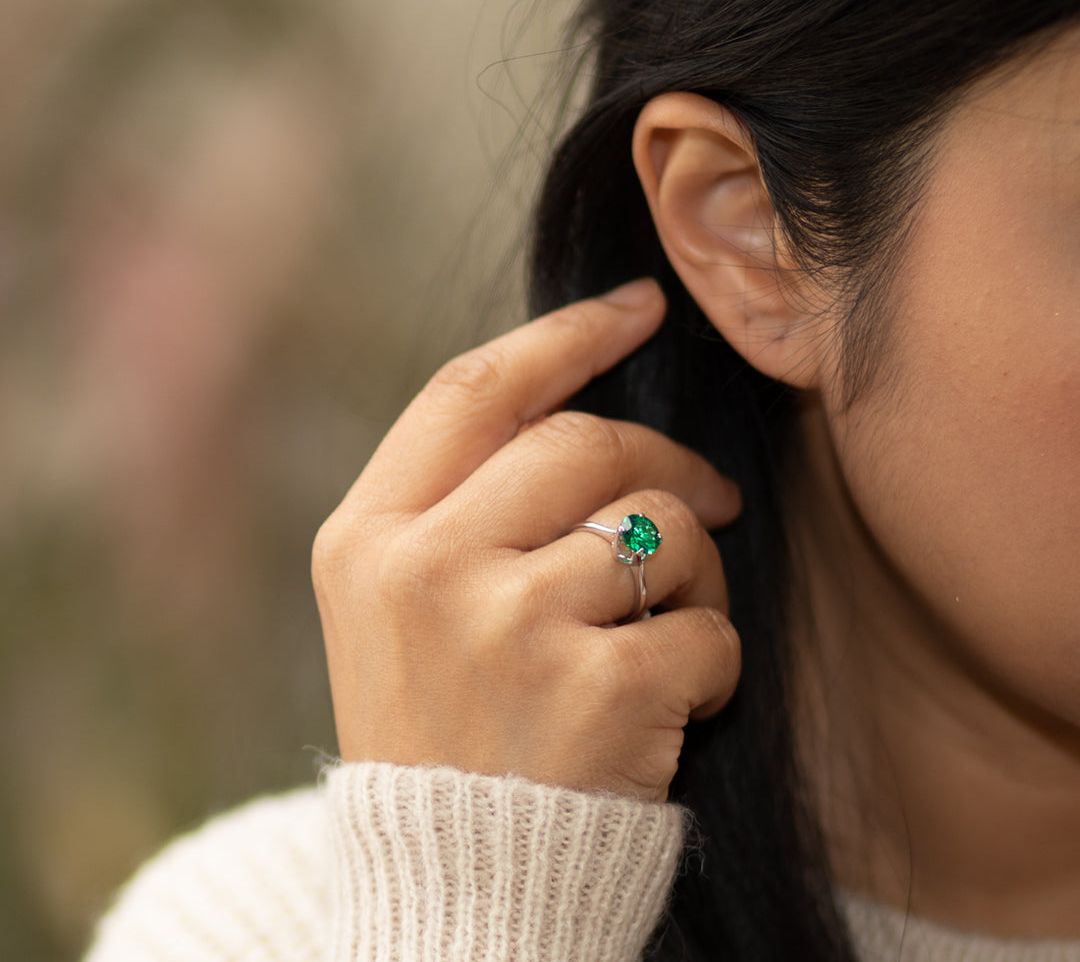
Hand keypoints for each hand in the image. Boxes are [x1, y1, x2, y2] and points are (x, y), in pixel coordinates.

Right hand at [312, 278, 741, 801]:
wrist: (456, 894)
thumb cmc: (444, 734)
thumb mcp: (403, 609)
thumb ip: (466, 504)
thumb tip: (586, 404)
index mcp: (368, 538)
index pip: (474, 391)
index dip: (565, 336)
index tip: (638, 308)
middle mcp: (426, 569)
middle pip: (583, 442)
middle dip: (664, 459)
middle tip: (712, 499)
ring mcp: (509, 628)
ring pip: (659, 524)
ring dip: (692, 568)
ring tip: (669, 623)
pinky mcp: (595, 694)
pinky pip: (704, 626)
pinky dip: (713, 657)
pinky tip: (675, 702)